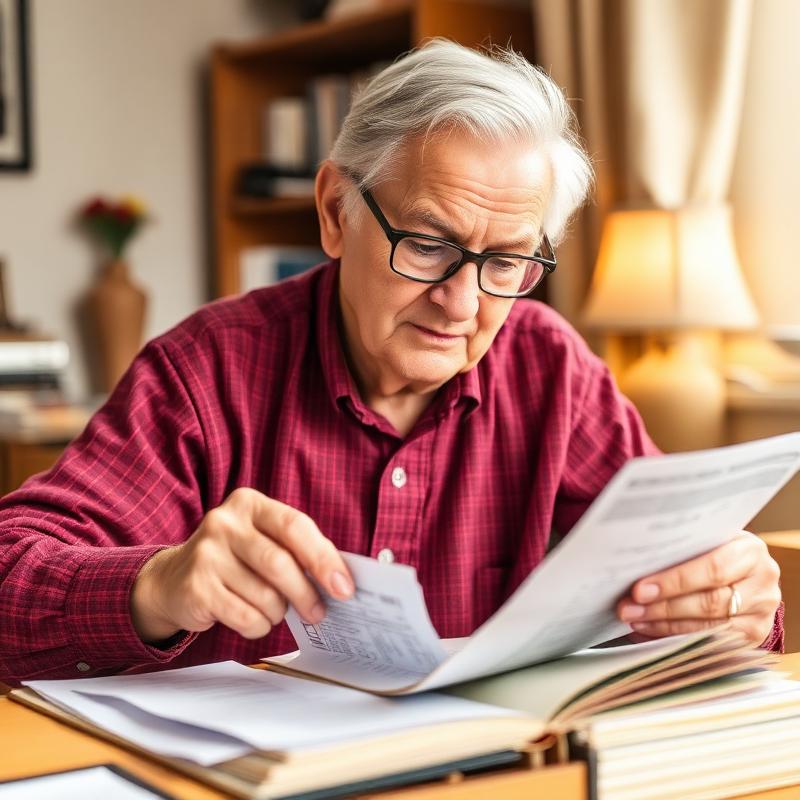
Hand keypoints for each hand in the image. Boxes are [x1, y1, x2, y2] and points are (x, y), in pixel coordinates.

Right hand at [130, 488, 353, 642]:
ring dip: (279, 612)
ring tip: (276, 612)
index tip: (344, 587)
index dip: (323, 557)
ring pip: (264, 595)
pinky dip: (259, 626)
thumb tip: (339, 581)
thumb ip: (296, 551)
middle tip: (318, 612)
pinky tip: (255, 621)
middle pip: (279, 562)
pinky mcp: (196, 587)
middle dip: (306, 593)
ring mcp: (206, 554)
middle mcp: (224, 523)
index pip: (294, 526)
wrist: (173, 579)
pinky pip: (245, 616)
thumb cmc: (235, 560)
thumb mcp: (262, 540)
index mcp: (249, 503)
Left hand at [616, 531, 780, 646]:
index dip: (674, 581)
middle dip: (663, 607)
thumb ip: (683, 547)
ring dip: (665, 626)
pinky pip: (712, 643)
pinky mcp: (754, 637)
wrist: (747, 571)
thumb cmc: (716, 550)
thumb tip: (635, 560)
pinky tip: (651, 632)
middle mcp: (762, 583)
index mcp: (750, 551)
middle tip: (628, 608)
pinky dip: (676, 638)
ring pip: (709, 626)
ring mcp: (761, 613)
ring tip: (634, 620)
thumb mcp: (708, 540)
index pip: (712, 569)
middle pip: (709, 602)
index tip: (639, 589)